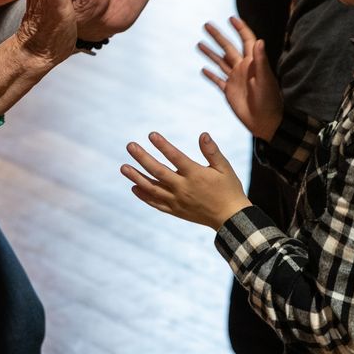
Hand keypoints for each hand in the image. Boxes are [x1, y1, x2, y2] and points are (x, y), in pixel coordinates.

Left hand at [121, 132, 250, 229]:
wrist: (230, 218)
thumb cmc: (229, 189)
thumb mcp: (225, 168)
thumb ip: (212, 151)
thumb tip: (203, 134)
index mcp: (195, 175)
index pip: (175, 156)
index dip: (162, 145)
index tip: (151, 134)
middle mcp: (183, 188)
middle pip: (158, 171)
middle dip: (142, 158)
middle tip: (129, 145)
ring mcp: (177, 200)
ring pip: (152, 188)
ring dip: (136, 177)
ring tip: (123, 167)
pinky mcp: (175, 210)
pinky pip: (156, 203)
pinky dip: (144, 196)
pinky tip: (134, 187)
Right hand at [198, 16, 282, 140]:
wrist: (266, 122)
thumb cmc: (270, 101)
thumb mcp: (266, 80)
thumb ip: (261, 61)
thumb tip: (259, 40)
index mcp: (253, 62)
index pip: (246, 40)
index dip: (240, 28)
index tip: (231, 18)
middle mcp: (243, 68)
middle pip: (228, 47)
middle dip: (218, 36)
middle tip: (206, 25)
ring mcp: (235, 79)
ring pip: (220, 62)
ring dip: (210, 53)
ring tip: (199, 43)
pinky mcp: (229, 92)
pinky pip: (217, 80)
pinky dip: (210, 75)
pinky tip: (203, 69)